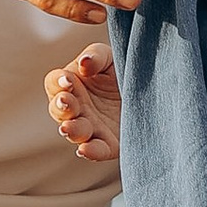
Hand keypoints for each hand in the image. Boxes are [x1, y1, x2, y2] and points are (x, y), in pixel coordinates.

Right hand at [44, 48, 121, 162]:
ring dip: (70, 130)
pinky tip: (85, 149)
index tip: (68, 80)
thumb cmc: (123, 69)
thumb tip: (84, 63)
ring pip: (74, 132)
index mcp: (72, 85)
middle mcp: (77, 108)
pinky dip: (90, 151)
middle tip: (66, 102)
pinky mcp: (108, 144)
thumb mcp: (111, 57)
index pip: (55, 83)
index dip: (58, 82)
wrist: (151, 91)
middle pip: (59, 110)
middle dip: (60, 107)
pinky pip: (96, 150)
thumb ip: (96, 56)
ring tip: (68, 128)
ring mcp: (91, 127)